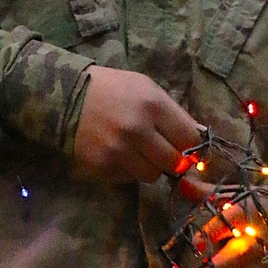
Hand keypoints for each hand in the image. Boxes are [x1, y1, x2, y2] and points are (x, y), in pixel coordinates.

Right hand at [72, 67, 203, 183]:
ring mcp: (119, 151)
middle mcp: (138, 130)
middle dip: (172, 158)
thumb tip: (200, 139)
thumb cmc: (113, 89)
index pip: (190, 138)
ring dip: (150, 166)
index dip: (191, 145)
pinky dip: (129, 170)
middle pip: (174, 162)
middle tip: (161, 149)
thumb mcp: (147, 89)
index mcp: (153, 105)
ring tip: (138, 151)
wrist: (67, 96)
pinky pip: (129, 179)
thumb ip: (174, 113)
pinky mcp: (103, 165)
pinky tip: (118, 153)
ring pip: (153, 175)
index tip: (183, 145)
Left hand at [177, 178, 267, 267]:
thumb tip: (181, 182)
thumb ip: (206, 193)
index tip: (198, 244)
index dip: (215, 232)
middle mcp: (260, 234)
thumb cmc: (255, 209)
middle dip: (224, 264)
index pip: (232, 220)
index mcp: (250, 211)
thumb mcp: (235, 197)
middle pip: (243, 251)